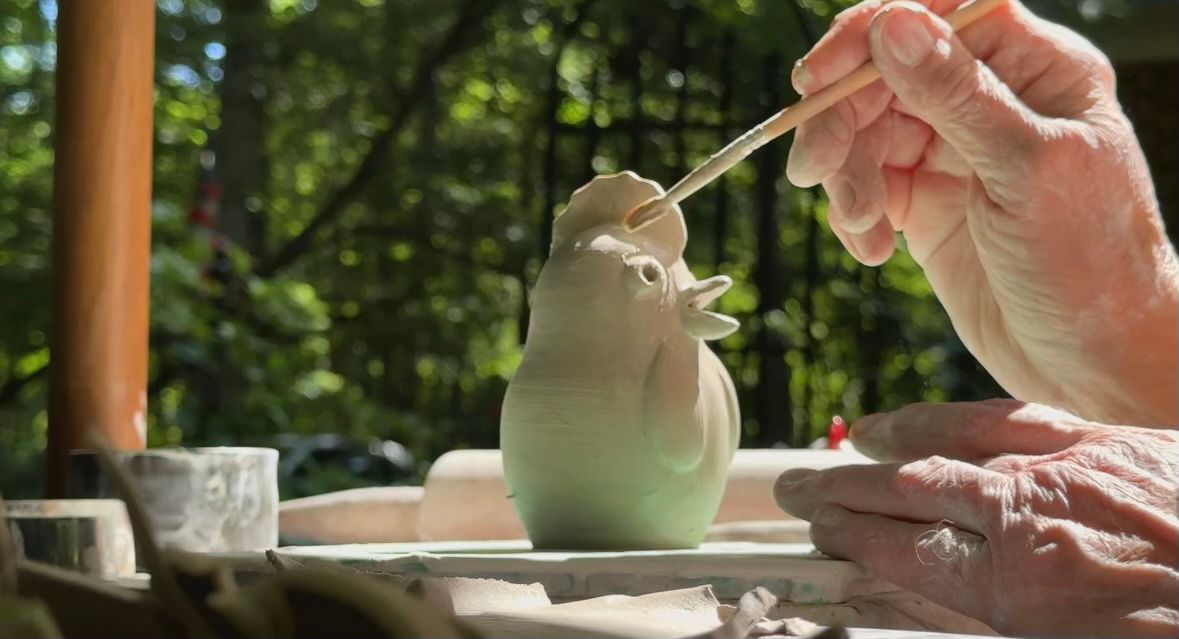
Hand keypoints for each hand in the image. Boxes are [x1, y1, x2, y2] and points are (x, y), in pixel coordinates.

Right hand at [774, 399, 1178, 637]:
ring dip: (901, 439)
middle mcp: (1039, 515)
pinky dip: (977, 417)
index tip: (816, 527)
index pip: (903, 548)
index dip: (850, 536)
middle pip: (913, 490)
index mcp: (1026, 587)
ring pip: (963, 439)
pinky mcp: (1123, 441)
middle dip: (845, 488)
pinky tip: (952, 419)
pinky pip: (1032, 418)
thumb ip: (979, 619)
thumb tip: (910, 590)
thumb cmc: (1167, 634)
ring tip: (862, 440)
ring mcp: (1081, 468)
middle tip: (800, 486)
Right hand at [785, 0, 1177, 426]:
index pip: (939, 15)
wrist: (1087, 364)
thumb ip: (957, 95)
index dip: (872, 33)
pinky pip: (864, 185)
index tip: (820, 77)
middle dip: (843, 121)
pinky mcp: (925, 202)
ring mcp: (953, 151)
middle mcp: (990, 100)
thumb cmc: (1089, 263)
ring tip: (860, 226)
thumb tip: (893, 24)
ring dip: (846, 178)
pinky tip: (874, 249)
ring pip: (865, 132)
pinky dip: (854, 214)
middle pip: (886, 74)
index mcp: (1034, 69)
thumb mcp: (1026, 169)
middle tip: (813, 169)